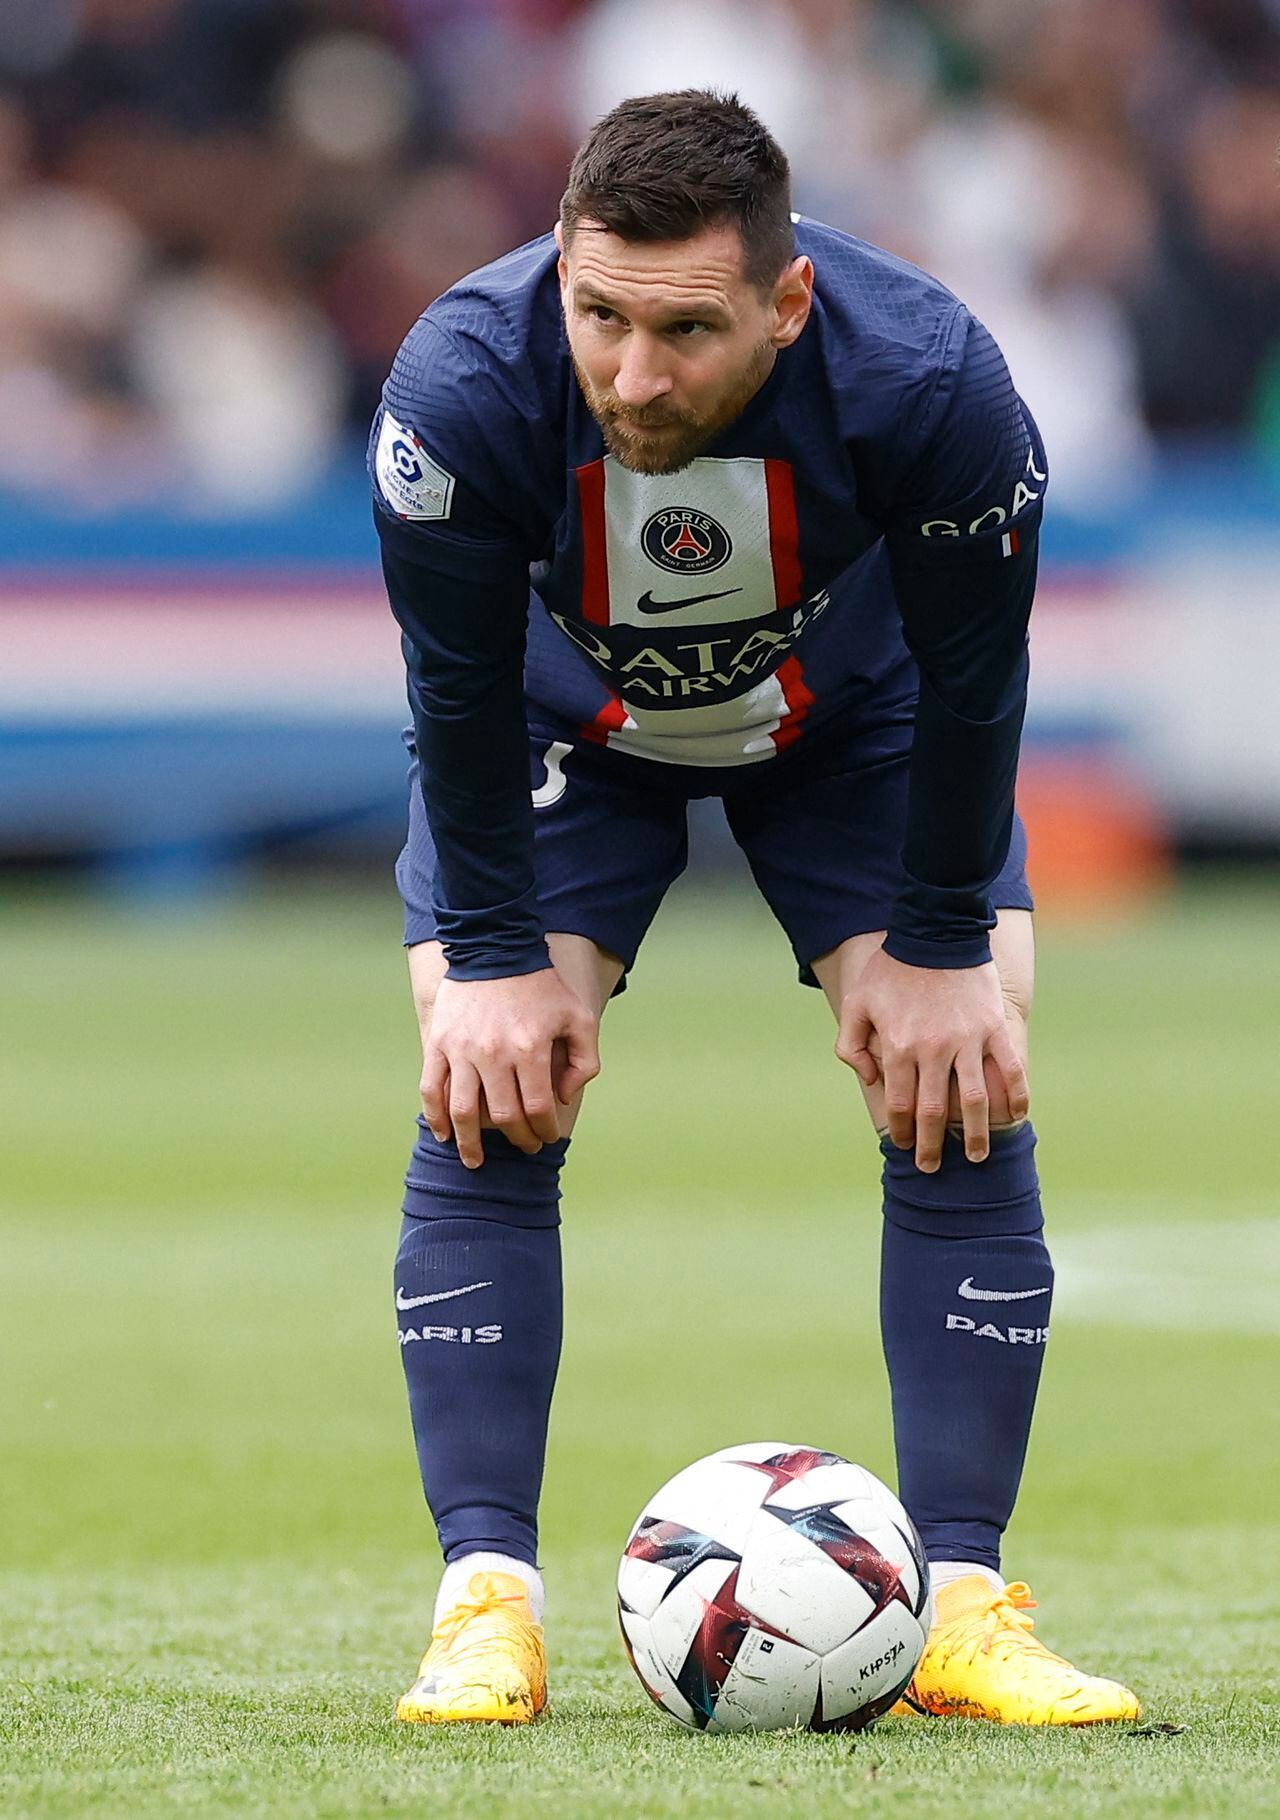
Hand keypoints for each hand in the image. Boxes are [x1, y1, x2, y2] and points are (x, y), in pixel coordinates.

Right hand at [422, 968, 600, 1167]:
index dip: (544, 1130)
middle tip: (524, 1145)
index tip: (547, 1137)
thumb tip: (563, 1098)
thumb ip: (584, 1062)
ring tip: (475, 1161)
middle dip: (517, 1138)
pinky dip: (436, 1116)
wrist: (495, 947)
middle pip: (503, 1115)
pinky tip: (444, 1134)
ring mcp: (461, 1049)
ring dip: (469, 1143)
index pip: (538, 1108)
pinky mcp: (438, 1042)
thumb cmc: (542, 986)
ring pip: (462, 1111)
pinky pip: (431, 1088)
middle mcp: (494, 1054)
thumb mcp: (579, 1017)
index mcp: (530, 1048)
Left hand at [835, 947, 1028, 1171]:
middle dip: (930, 1144)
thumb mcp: (856, 1003)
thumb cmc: (891, 969)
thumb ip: (850, 1044)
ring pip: (974, 1100)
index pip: (899, 1103)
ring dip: (973, 1134)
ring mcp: (968, 1040)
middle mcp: (934, 1049)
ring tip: (974, 1157)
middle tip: (930, 1166)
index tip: (901, 1144)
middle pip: (933, 1112)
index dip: (899, 1130)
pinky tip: (1015, 1115)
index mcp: (899, 1046)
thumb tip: (868, 1079)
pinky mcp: (994, 1027)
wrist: (935, 932)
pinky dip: (1015, 1095)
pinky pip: (1009, 1069)